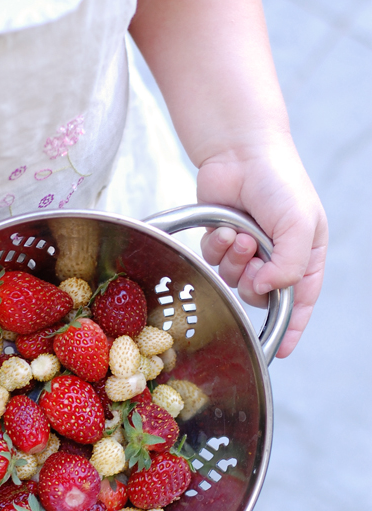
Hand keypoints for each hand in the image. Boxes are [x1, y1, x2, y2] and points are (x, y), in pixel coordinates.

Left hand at [197, 135, 326, 356]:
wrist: (241, 152)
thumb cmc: (279, 182)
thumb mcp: (298, 225)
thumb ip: (290, 265)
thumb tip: (269, 291)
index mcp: (304, 255)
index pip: (301, 301)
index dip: (291, 327)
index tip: (280, 350)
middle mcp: (275, 256)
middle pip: (261, 295)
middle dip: (254, 283)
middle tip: (254, 261)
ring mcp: (247, 250)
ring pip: (234, 281)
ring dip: (234, 262)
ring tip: (240, 234)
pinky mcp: (220, 240)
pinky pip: (213, 262)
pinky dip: (217, 248)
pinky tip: (224, 228)